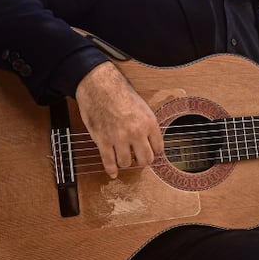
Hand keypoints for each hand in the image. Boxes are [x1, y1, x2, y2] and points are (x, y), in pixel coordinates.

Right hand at [75, 61, 163, 178]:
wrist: (99, 86)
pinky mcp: (103, 140)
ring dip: (126, 163)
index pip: (158, 147)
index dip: (155, 151)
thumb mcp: (142, 106)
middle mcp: (136, 132)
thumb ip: (147, 124)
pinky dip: (111, 170)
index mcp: (149, 123)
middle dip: (142, 160)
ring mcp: (119, 138)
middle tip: (139, 158)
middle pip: (145, 159)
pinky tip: (113, 173)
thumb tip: (151, 139)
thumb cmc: (120, 92)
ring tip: (124, 159)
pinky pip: (109, 161)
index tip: (152, 152)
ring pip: (127, 163)